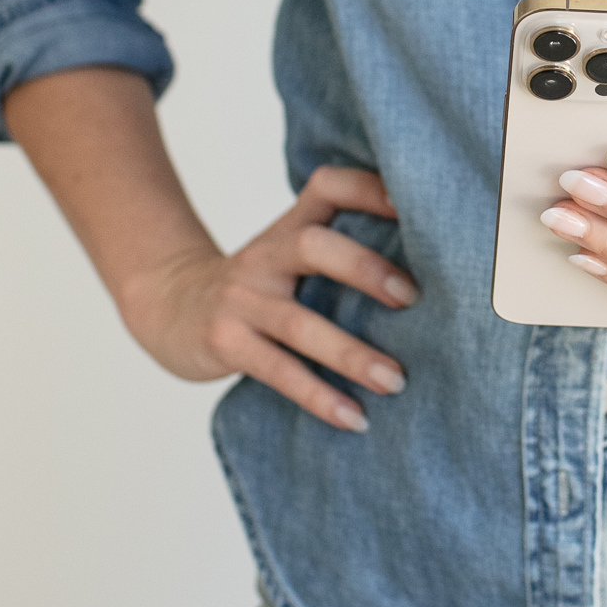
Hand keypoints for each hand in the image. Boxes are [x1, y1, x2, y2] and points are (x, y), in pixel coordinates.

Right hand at [115, 165, 417, 430]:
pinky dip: (319, 397)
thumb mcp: (288, 255)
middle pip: (312, 246)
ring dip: (351, 354)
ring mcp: (241, 299)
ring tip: (395, 381)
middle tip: (414, 299)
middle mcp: (265, 256)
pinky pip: (278, 371)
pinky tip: (355, 419)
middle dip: (365, 269)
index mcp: (288, 228)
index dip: (370, 188)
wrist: (169, 307)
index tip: (418, 206)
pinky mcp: (226, 343)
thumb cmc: (255, 287)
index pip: (327, 187)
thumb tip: (436, 273)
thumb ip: (341, 252)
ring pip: (299, 323)